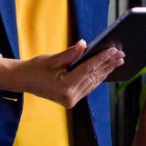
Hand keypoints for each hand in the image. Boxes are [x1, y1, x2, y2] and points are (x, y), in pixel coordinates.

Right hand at [0, 41, 124, 107]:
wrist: (24, 81)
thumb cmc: (36, 68)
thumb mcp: (52, 59)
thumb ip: (70, 54)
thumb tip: (85, 44)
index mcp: (65, 87)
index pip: (88, 70)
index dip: (102, 58)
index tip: (113, 50)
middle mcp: (71, 97)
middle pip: (94, 77)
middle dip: (108, 64)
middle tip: (121, 54)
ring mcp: (73, 100)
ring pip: (94, 83)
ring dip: (106, 70)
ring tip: (118, 60)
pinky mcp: (73, 99)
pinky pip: (89, 86)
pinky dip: (98, 77)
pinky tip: (107, 69)